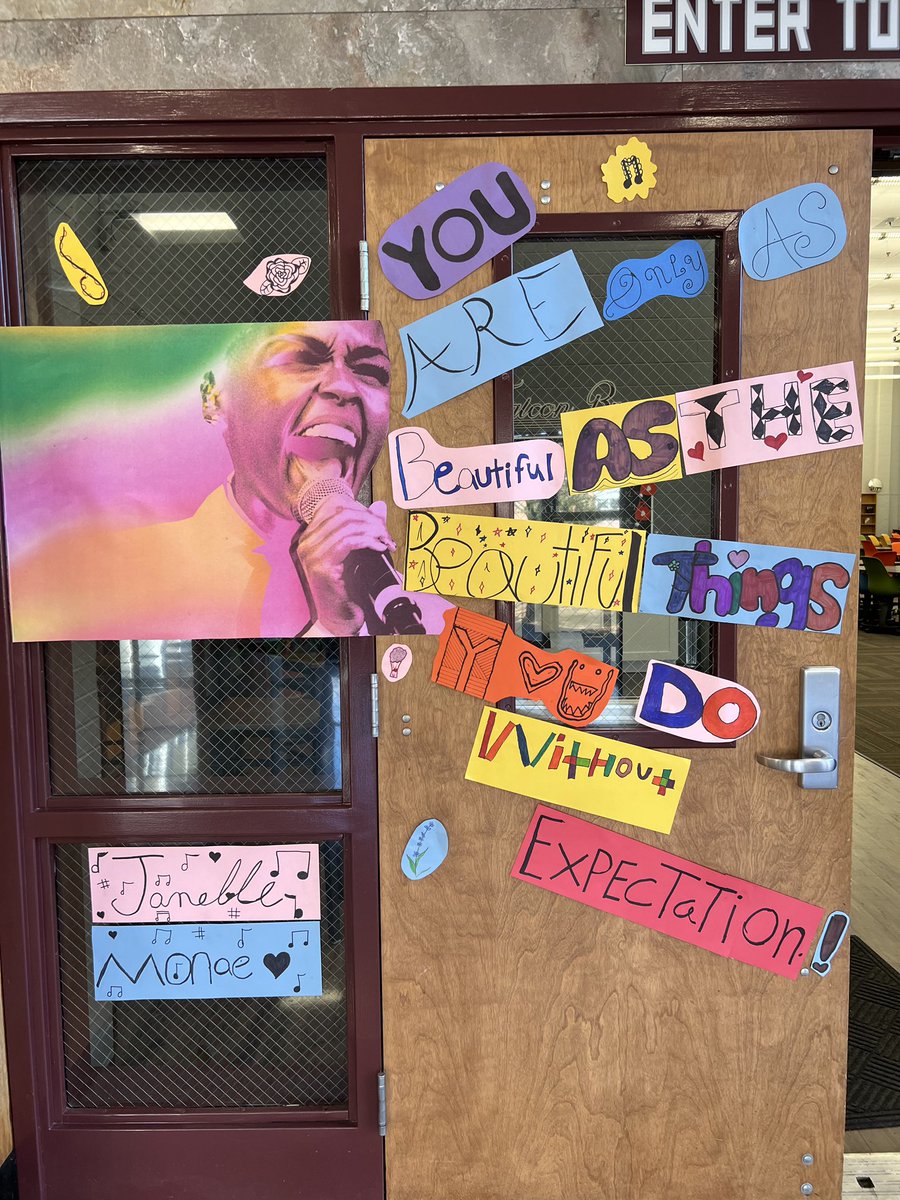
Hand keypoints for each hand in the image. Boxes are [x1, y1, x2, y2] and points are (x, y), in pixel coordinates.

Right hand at [292, 496, 396, 635]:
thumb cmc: (349, 587)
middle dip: (370, 520)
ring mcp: (311, 554)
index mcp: (310, 536)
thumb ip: (366, 527)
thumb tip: (380, 506)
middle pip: (342, 513)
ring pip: (347, 526)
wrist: (341, 618)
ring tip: (386, 541)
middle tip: (387, 534)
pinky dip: (368, 542)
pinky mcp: (321, 566)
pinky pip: (347, 542)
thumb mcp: (359, 551)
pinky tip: (380, 548)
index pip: (336, 507)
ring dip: (372, 531)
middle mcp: (306, 543)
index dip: (362, 510)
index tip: (381, 524)